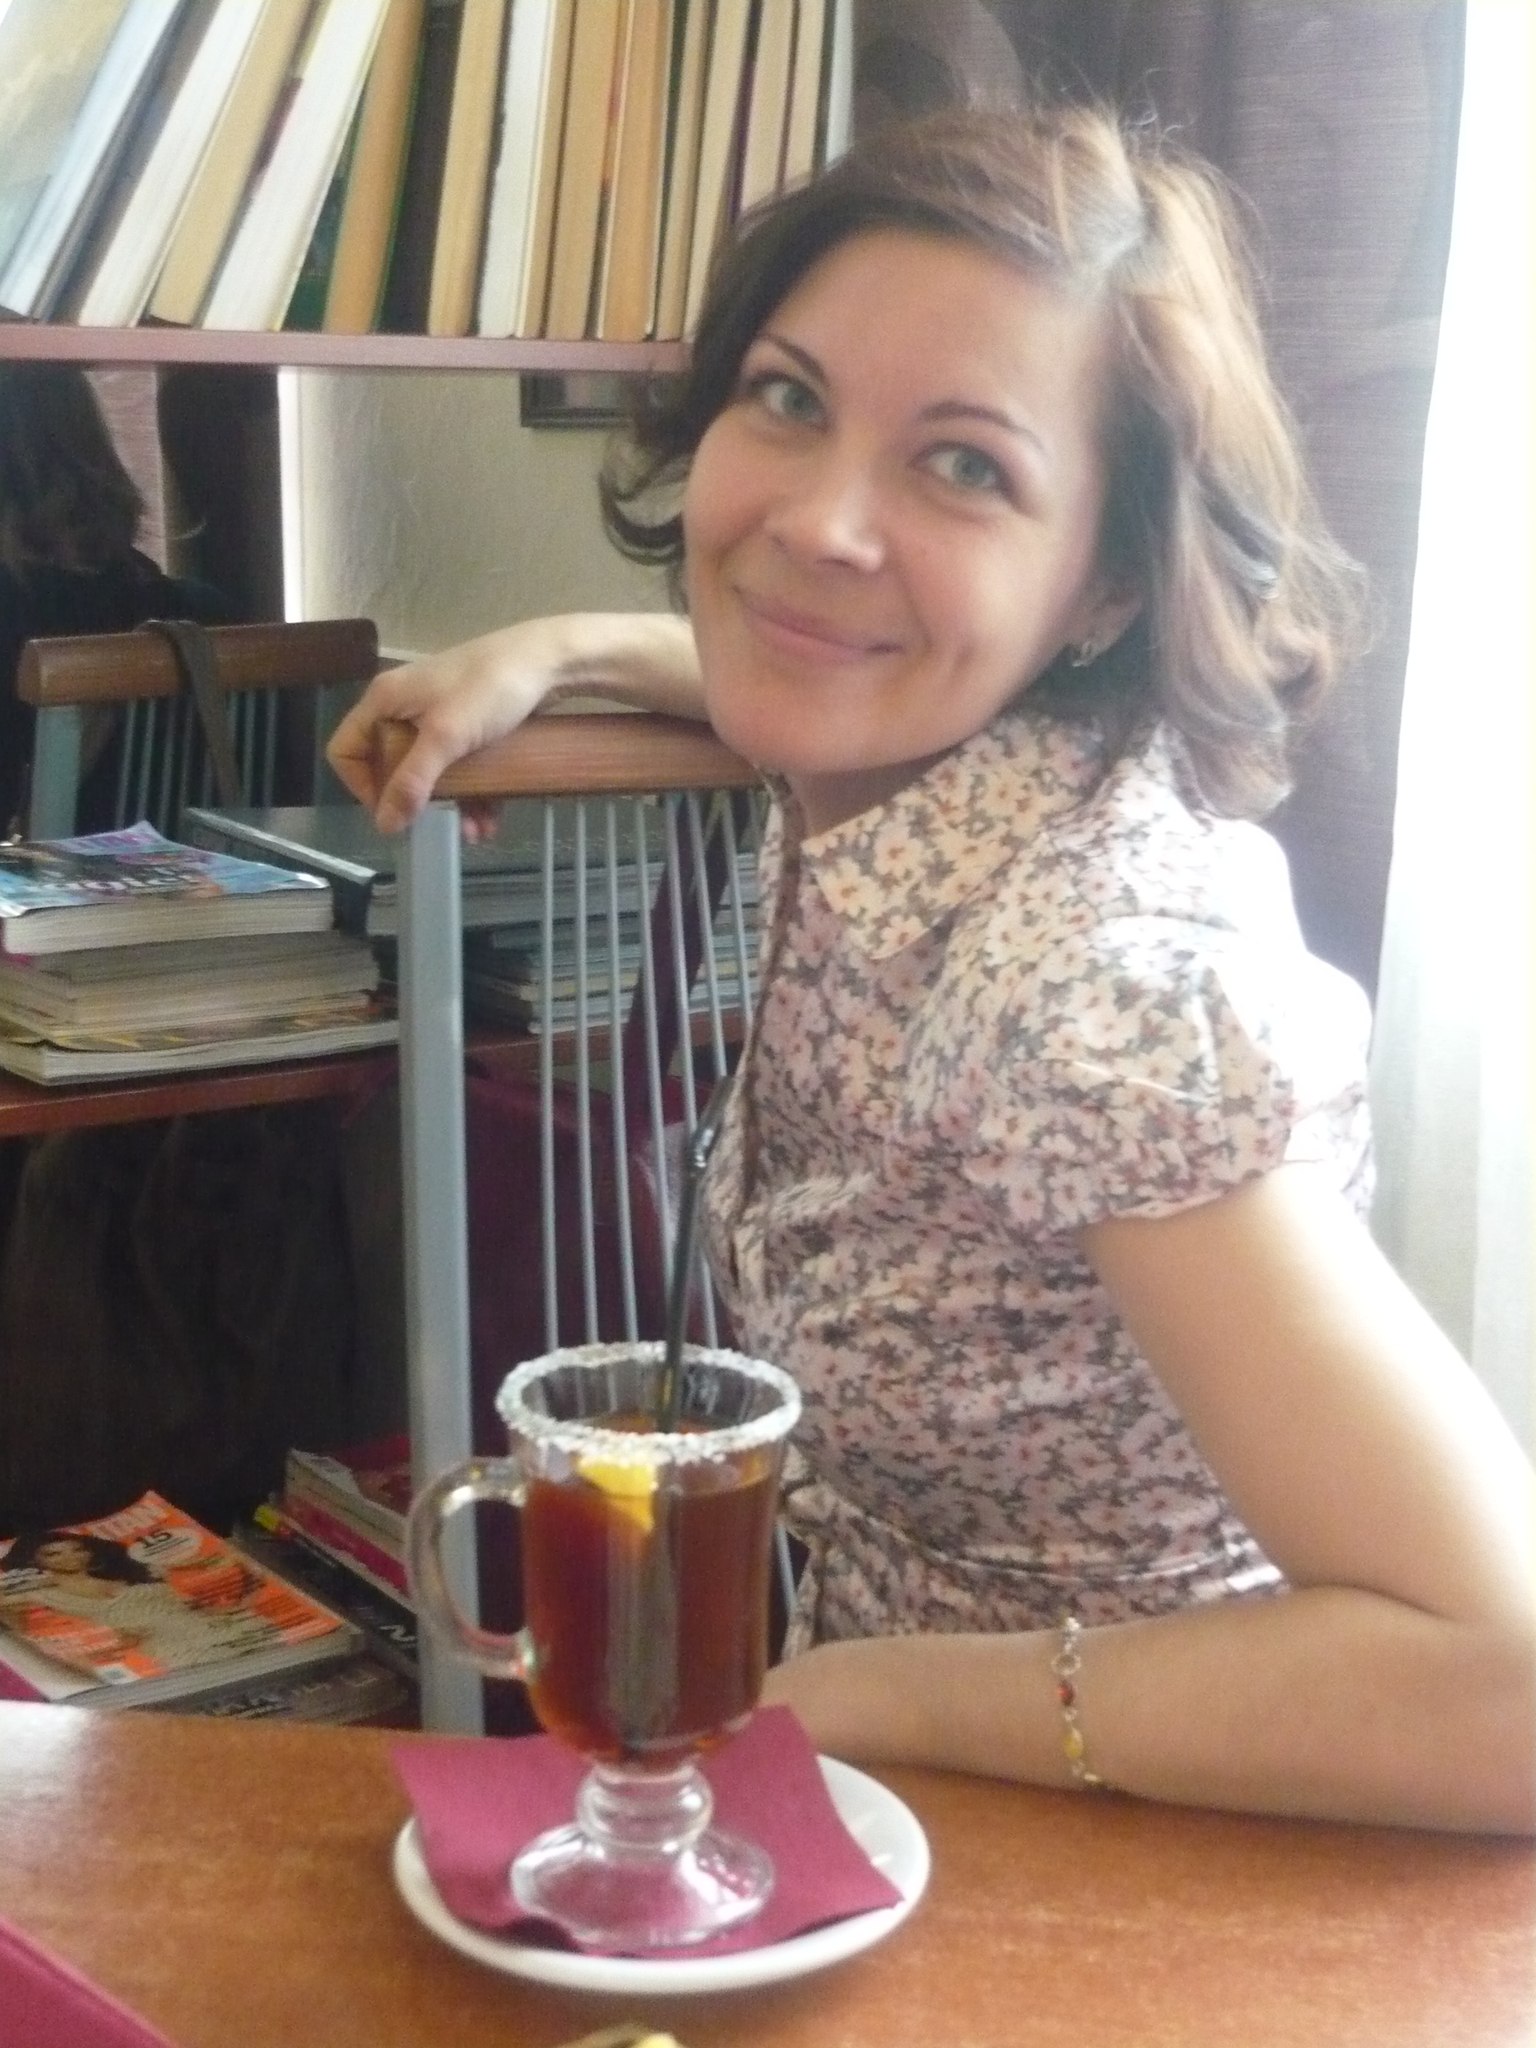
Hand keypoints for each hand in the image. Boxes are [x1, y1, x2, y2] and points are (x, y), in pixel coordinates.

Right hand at [327, 623, 570, 836]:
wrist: (548, 660)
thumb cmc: (489, 689)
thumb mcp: (446, 737)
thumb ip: (413, 780)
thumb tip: (385, 825)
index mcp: (385, 701)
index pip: (346, 749)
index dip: (360, 785)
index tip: (389, 811)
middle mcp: (404, 707)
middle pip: (389, 766)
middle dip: (414, 802)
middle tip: (432, 825)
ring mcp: (438, 715)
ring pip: (430, 771)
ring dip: (450, 805)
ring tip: (475, 832)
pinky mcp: (468, 724)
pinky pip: (458, 766)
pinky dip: (472, 794)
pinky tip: (490, 820)